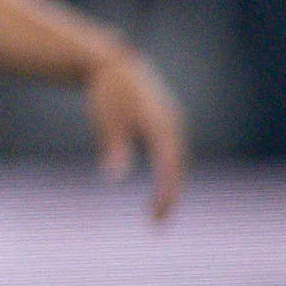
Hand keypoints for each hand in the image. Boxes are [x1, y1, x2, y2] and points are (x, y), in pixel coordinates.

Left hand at [85, 43, 187, 220]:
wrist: (114, 64)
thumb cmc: (107, 93)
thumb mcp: (106, 120)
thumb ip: (114, 148)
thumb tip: (114, 176)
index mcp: (161, 125)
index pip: (169, 166)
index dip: (167, 192)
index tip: (157, 215)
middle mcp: (173, 125)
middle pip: (178, 166)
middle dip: (171, 194)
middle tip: (157, 221)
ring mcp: (173, 122)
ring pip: (178, 160)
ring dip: (172, 184)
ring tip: (159, 211)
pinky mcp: (168, 122)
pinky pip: (173, 152)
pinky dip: (169, 170)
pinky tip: (162, 186)